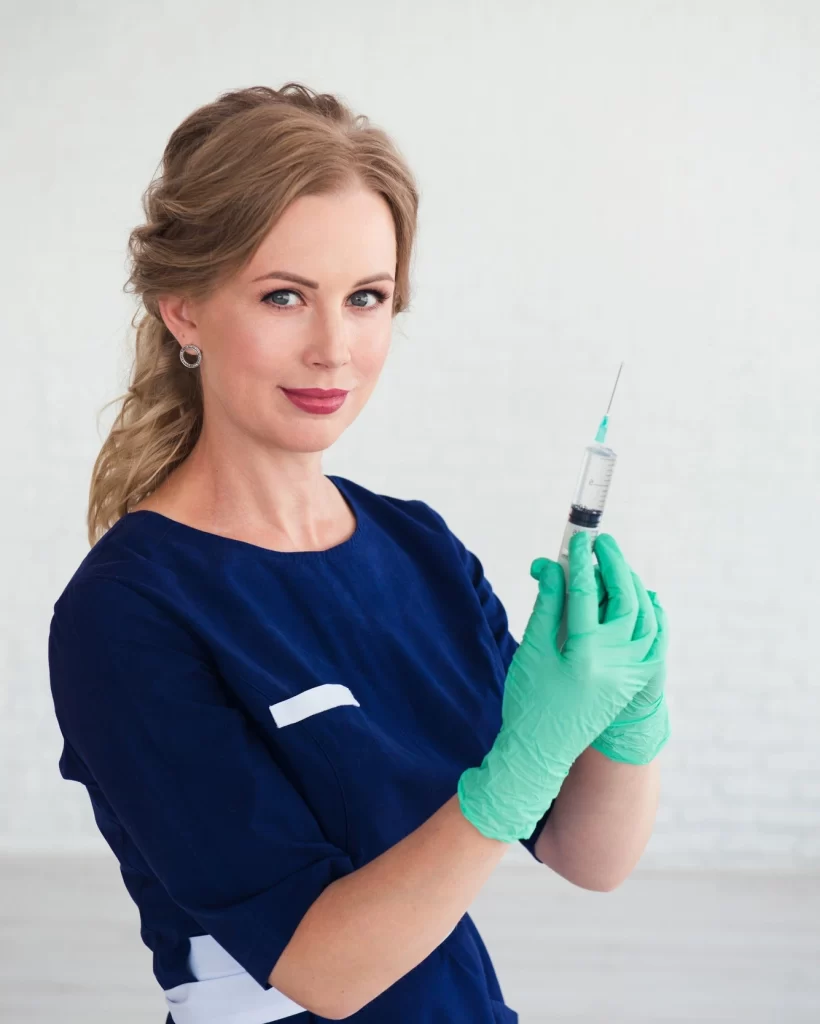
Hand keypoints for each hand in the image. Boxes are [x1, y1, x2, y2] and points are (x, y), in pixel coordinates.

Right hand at [457, 531, 664, 842]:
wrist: (542, 751)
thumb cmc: (529, 701)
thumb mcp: (533, 651)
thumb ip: (547, 607)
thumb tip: (554, 567)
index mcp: (585, 655)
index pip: (584, 594)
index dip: (579, 563)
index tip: (577, 541)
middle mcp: (615, 663)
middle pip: (624, 599)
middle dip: (614, 566)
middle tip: (602, 543)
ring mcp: (631, 673)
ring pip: (644, 616)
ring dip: (632, 585)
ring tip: (615, 565)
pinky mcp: (637, 680)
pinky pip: (654, 639)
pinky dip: (651, 614)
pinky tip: (642, 597)